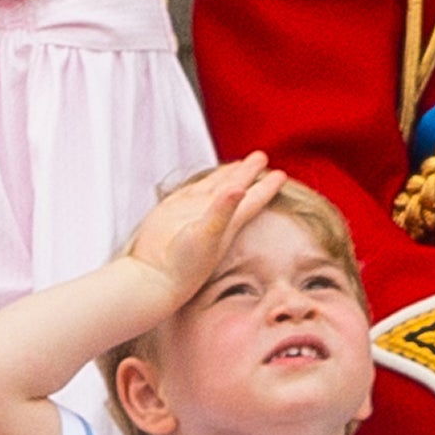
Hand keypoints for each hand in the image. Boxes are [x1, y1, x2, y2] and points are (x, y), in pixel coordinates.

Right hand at [117, 154, 282, 306]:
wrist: (152, 278)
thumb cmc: (183, 265)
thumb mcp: (206, 235)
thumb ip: (222, 211)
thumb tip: (240, 188)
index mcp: (228, 221)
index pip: (253, 199)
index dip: (267, 186)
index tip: (281, 174)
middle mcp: (212, 214)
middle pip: (236, 186)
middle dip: (248, 171)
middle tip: (261, 156)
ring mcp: (192, 211)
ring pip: (214, 187)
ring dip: (227, 176)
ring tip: (239, 164)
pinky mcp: (171, 211)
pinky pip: (191, 191)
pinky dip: (201, 183)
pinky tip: (207, 179)